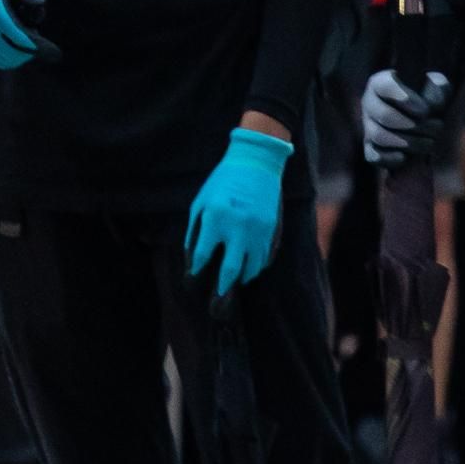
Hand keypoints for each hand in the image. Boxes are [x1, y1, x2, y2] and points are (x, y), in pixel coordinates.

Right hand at [0, 0, 47, 68]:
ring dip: (18, 55)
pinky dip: (6, 58)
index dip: (38, 48)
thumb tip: (40, 6)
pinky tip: (10, 42)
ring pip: (4, 61)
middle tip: (37, 40)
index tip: (55, 53)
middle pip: (12, 54)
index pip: (19, 38)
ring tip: (21, 36)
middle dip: (30, 52)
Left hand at [184, 124, 291, 294]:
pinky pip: (264, 258)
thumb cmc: (223, 181)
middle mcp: (238, 227)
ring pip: (251, 268)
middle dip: (222, 288)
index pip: (202, 255)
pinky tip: (248, 266)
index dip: (196, 269)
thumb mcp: (201, 201)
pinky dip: (256, 266)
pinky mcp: (272, 230)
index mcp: (216, 217)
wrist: (257, 163)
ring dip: (241, 278)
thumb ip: (195, 231)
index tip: (194, 276)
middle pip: (230, 270)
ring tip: (234, 281)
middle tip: (218, 300)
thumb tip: (192, 260)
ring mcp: (258, 230)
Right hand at [360, 66, 452, 168]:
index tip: (426, 111)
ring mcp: (368, 125)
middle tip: (437, 128)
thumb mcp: (437, 87)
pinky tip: (405, 158)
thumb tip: (433, 104)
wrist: (424, 119)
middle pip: (384, 115)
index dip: (406, 99)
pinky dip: (389, 158)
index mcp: (381, 83)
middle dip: (413, 126)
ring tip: (430, 143)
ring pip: (379, 136)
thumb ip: (439, 87)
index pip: (385, 86)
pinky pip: (372, 155)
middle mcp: (370, 102)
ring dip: (408, 142)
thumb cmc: (429, 98)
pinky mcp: (370, 147)